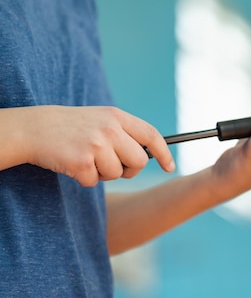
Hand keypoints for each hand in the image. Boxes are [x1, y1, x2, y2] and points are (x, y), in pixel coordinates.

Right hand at [19, 105, 173, 185]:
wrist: (33, 128)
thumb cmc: (72, 127)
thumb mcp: (101, 120)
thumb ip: (125, 133)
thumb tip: (151, 155)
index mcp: (117, 116)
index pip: (151, 135)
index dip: (164, 153)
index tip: (170, 166)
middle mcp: (109, 129)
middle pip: (139, 161)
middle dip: (129, 170)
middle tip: (113, 166)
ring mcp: (96, 144)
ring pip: (117, 174)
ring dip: (103, 174)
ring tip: (87, 159)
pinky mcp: (81, 161)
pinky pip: (94, 181)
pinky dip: (84, 179)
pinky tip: (73, 164)